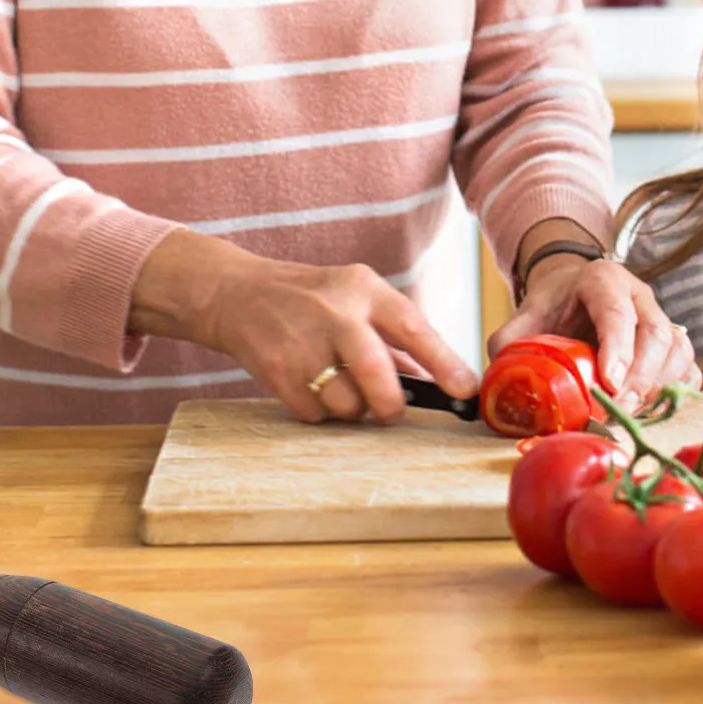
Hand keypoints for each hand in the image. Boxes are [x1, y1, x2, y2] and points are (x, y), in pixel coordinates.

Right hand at [202, 258, 479, 424]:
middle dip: (391, 405)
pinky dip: (320, 412)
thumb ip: (392, 338)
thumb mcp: (353, 298)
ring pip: (347, 404)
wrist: (236, 293)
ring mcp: (302, 342)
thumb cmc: (309, 298)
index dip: (444, 362)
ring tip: (339, 387)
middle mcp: (335, 312)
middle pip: (376, 375)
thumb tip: (435, 382)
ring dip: (351, 410)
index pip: (412, 327)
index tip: (466, 390)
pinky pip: (315, 414)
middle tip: (392, 410)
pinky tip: (310, 385)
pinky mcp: (276, 371)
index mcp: (363, 289)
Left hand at [488, 255, 698, 406]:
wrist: (575, 292)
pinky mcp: (674, 342)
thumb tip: (500, 384)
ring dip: (658, 388)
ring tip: (632, 415)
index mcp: (603, 280)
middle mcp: (640, 295)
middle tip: (618, 410)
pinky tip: (651, 410)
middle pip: (655, 335)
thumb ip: (511, 341)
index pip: (617, 312)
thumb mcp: (528, 314)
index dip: (618, 349)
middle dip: (640, 378)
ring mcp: (662, 316)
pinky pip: (688, 368)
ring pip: (678, 350)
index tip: (610, 384)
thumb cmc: (555, 305)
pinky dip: (674, 393)